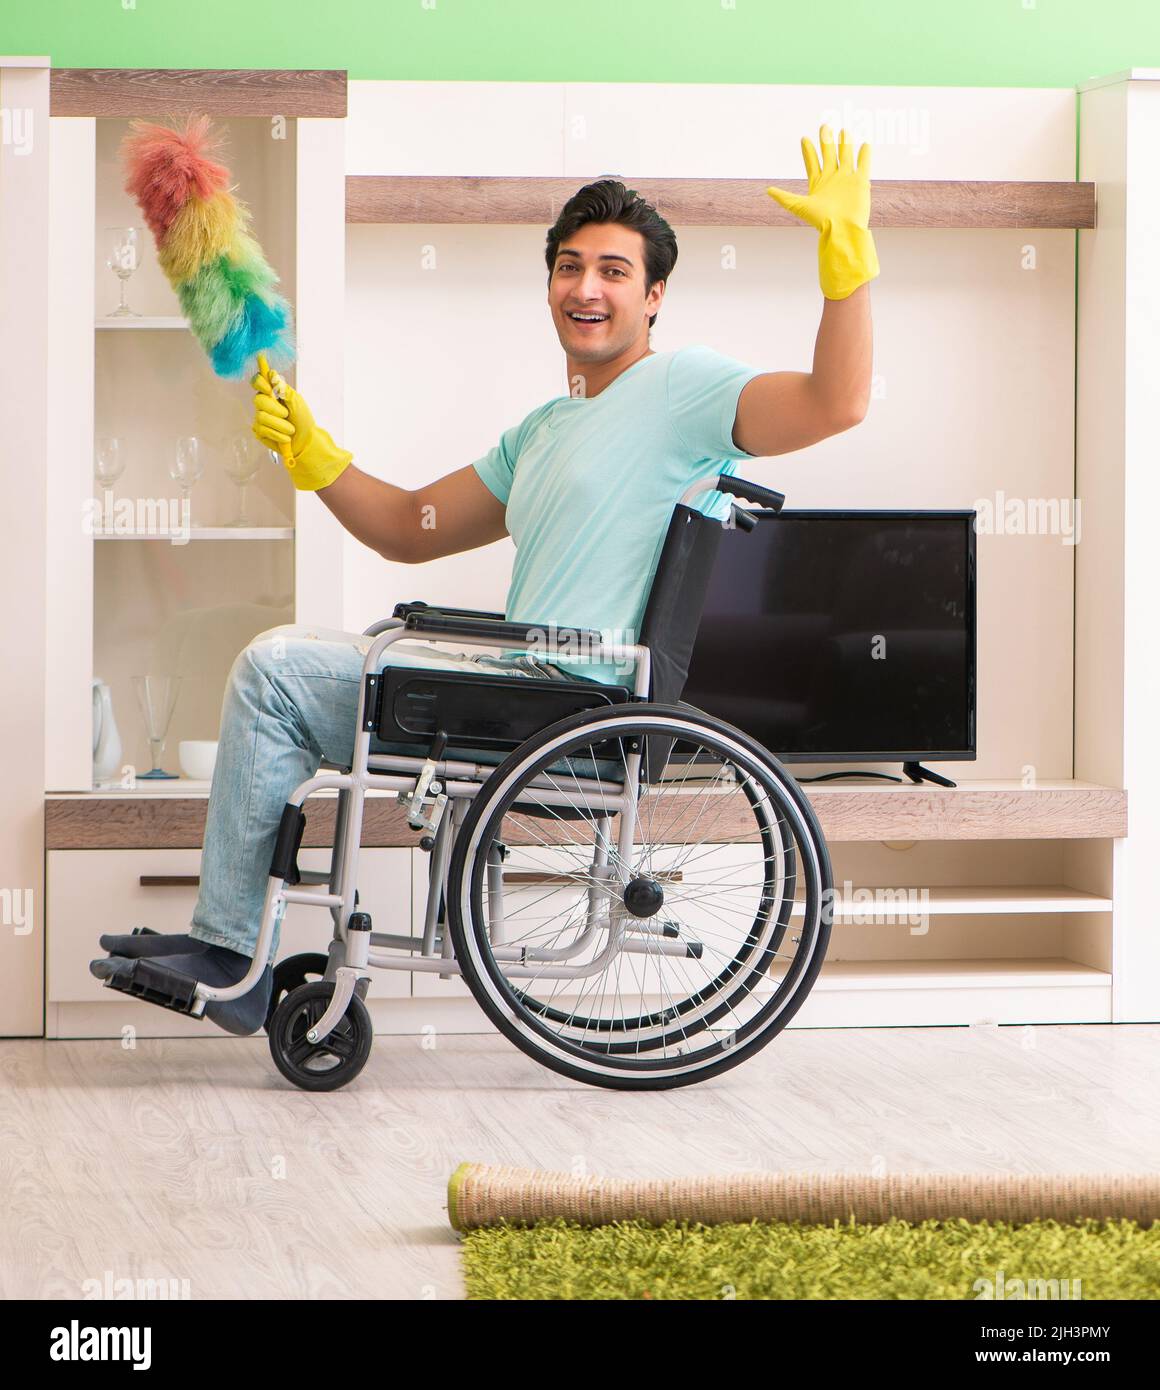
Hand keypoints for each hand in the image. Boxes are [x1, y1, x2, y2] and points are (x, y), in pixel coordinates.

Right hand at [250, 353, 352, 491]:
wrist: (306, 442)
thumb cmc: (303, 420)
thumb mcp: (297, 401)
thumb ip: (283, 388)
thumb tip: (272, 373)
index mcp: (272, 393)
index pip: (257, 381)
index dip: (260, 383)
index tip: (269, 389)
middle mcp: (263, 404)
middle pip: (258, 400)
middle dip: (275, 409)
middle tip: (287, 415)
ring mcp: (260, 418)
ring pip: (261, 417)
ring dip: (280, 425)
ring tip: (290, 429)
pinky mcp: (259, 432)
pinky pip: (263, 430)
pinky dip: (277, 434)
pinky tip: (285, 437)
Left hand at [766, 125, 879, 299]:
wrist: (842, 229)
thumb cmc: (820, 220)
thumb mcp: (798, 206)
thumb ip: (784, 197)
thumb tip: (767, 190)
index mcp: (818, 184)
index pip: (812, 163)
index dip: (808, 151)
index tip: (804, 139)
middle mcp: (832, 179)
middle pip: (829, 155)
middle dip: (826, 141)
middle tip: (824, 126)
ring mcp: (847, 179)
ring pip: (845, 156)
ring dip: (844, 143)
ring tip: (843, 130)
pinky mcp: (861, 182)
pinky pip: (863, 164)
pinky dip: (864, 155)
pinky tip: (864, 144)